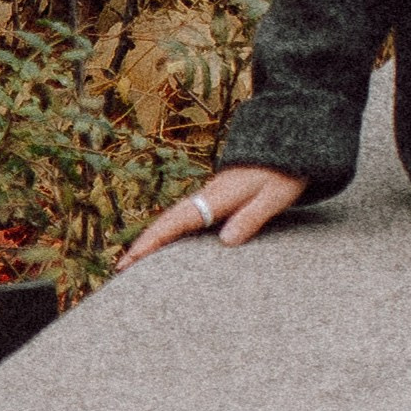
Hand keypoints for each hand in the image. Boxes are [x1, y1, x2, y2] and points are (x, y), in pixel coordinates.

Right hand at [118, 164, 306, 266]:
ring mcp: (211, 196)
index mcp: (218, 196)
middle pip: (169, 220)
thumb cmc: (285, 171)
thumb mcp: (274, 196)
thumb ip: (251, 217)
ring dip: (155, 238)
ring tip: (136, 261)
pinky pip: (187, 217)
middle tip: (121, 268)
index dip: (153, 241)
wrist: (290, 142)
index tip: (131, 258)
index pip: (178, 221)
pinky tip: (169, 244)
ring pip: (175, 218)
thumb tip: (225, 242)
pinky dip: (171, 231)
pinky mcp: (218, 198)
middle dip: (144, 243)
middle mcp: (208, 195)